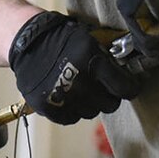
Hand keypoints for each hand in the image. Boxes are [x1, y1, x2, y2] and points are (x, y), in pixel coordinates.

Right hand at [7, 11, 143, 123]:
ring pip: (90, 113)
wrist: (27, 42)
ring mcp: (62, 97)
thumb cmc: (63, 38)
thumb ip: (109, 59)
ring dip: (89, 104)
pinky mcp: (48, 107)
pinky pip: (71, 118)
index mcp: (93, 62)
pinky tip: (67, 95)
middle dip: (108, 96)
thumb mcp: (90, 40)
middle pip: (109, 104)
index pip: (124, 88)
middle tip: (101, 87)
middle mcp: (79, 82)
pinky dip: (71, 110)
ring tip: (80, 89)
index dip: (129, 88)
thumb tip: (130, 73)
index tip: (128, 87)